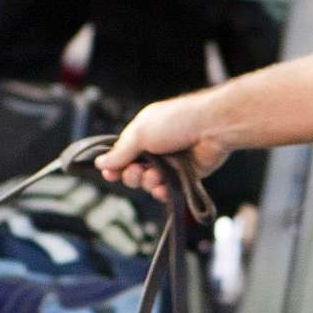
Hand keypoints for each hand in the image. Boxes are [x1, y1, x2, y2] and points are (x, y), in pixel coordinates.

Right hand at [93, 93, 235, 205]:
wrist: (212, 128)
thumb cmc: (177, 121)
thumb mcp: (141, 133)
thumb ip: (121, 151)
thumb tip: (101, 162)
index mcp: (143, 134)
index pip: (122, 154)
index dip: (114, 165)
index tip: (109, 174)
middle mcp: (156, 149)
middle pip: (132, 172)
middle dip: (131, 175)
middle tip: (137, 171)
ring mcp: (170, 164)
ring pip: (148, 183)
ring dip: (148, 182)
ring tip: (156, 175)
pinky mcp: (184, 177)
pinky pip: (167, 191)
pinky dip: (162, 191)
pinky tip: (163, 188)